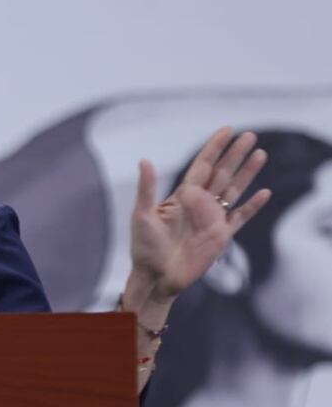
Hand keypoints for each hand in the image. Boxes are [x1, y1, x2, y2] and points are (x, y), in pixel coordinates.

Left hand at [129, 127, 270, 301]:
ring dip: (247, 173)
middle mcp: (199, 204)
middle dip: (235, 154)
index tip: (226, 130)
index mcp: (182, 196)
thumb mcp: (142, 215)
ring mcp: (212, 219)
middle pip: (222, 173)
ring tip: (260, 154)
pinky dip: (252, 206)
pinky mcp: (221, 237)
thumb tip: (144, 160)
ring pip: (234, 190)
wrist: (155, 276)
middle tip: (250, 135)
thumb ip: (147, 189)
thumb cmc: (144, 247)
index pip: (202, 165)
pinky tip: (264, 193)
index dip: (214, 148)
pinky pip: (240, 218)